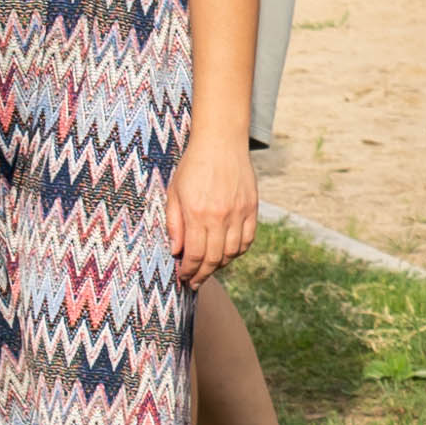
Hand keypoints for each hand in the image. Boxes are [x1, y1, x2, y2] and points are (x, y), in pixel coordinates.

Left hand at [164, 129, 258, 285]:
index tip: (183, 278)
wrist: (221, 142)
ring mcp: (238, 213)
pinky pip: (247, 240)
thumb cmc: (192, 166)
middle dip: (202, 275)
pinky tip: (227, 254)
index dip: (188, 271)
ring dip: (220, 265)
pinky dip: (238, 252)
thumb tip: (176, 251)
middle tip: (195, 282)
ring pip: (232, 253)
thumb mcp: (174, 192)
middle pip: (214, 259)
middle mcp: (220, 216)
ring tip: (209, 268)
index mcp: (197, 213)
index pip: (194, 255)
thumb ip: (174, 223)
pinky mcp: (251, 208)